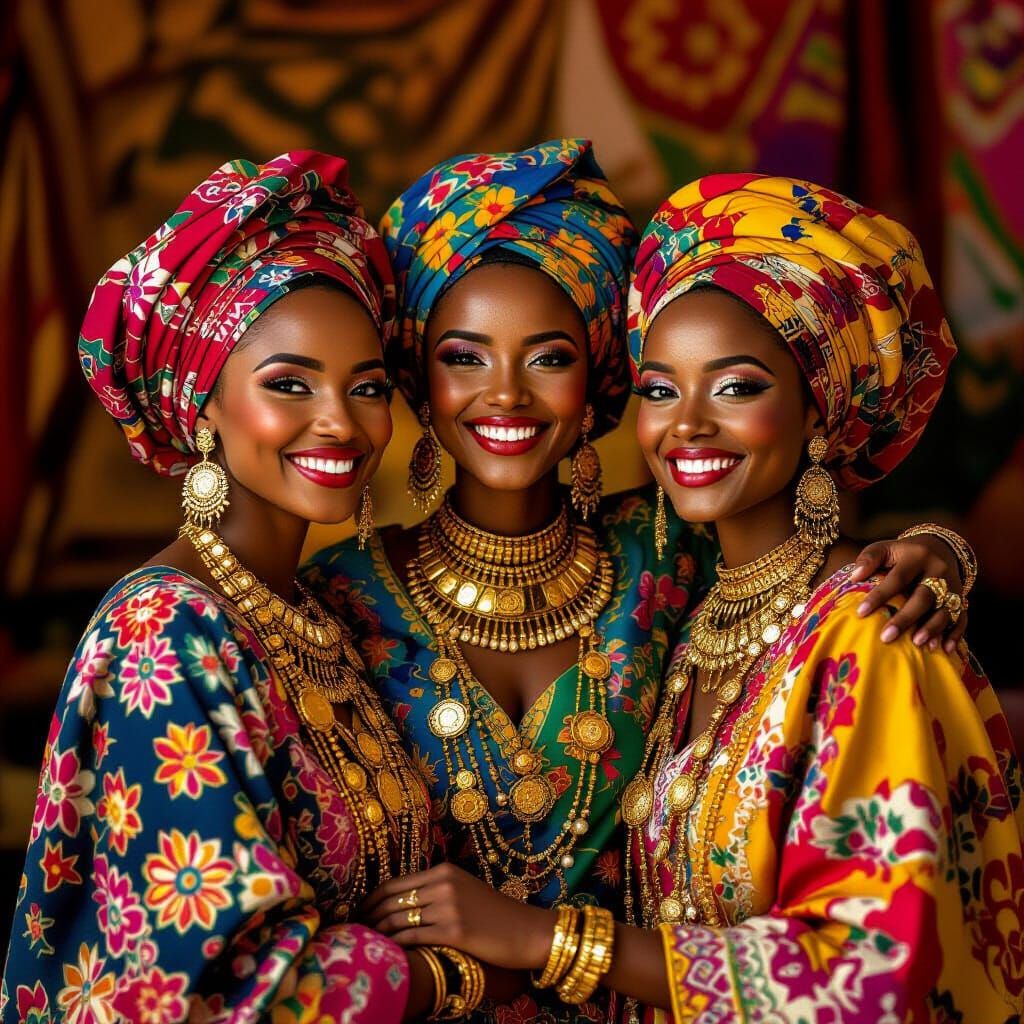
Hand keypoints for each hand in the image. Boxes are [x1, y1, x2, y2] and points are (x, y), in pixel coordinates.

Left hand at [362, 863, 556, 971]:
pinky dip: (395, 945)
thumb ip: (435, 890)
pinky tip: (388, 953)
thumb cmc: (494, 914)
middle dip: (369, 917)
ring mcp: (449, 907)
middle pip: (392, 900)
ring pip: (398, 919)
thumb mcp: (464, 890)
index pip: (395, 883)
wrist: (526, 930)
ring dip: (378, 933)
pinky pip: (413, 937)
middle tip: (356, 931)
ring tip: (368, 944)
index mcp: (444, 871)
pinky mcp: (454, 931)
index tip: (359, 912)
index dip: (371, 899)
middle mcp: (443, 884)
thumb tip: (400, 903)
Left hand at [850, 535, 966, 651]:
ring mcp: (953, 586)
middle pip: (923, 597)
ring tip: (917, 644)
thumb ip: (869, 558)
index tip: (861, 613)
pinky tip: (944, 649)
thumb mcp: (885, 548)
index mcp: (917, 556)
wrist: (939, 548)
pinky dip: (955, 634)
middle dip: (905, 619)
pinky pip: (962, 618)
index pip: (897, 579)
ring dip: (932, 628)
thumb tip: (854, 577)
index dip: (879, 596)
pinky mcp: (961, 599)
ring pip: (945, 610)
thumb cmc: (902, 554)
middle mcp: (938, 571)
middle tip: (886, 637)